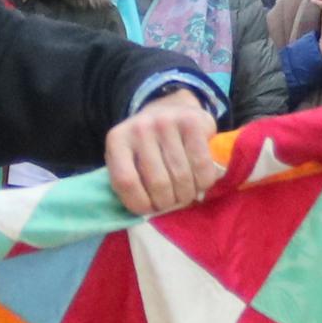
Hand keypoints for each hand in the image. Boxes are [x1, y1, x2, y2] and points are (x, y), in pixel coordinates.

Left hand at [106, 89, 219, 217]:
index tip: (149, 210)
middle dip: (168, 202)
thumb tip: (146, 214)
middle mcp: (140, 128)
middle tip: (172, 203)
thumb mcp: (129, 159)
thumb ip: (131, 181)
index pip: (126, 182)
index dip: (140, 204)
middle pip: (158, 183)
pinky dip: (204, 182)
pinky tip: (200, 182)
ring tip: (186, 194)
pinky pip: (202, 165)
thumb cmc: (149, 144)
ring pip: (181, 177)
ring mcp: (166, 122)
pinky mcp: (192, 122)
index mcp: (117, 140)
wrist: (172, 108)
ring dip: (187, 195)